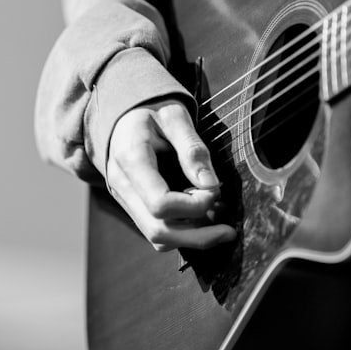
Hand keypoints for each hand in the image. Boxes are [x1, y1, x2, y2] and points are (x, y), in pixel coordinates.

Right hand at [106, 98, 236, 251]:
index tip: (216, 191)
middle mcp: (122, 185)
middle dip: (198, 237)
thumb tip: (212, 186)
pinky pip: (155, 230)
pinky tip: (201, 218)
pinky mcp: (132, 205)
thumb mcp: (175, 117)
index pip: (160, 203)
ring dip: (191, 238)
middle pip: (158, 230)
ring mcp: (124, 198)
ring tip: (219, 224)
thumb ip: (193, 149)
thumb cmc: (152, 111)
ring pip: (156, 237)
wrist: (124, 115)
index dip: (193, 206)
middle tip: (229, 231)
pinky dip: (181, 233)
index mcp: (131, 159)